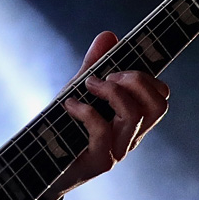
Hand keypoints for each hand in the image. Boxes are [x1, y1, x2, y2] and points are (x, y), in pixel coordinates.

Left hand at [49, 31, 169, 197]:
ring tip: (88, 84)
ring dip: (111, 92)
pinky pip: (102, 131)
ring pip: (134, 116)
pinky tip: (69, 104)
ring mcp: (118, 150)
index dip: (146, 76)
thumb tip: (109, 35)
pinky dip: (86, 111)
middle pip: (158, 105)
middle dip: (136, 80)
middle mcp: (131, 136)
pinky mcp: (99, 162)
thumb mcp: (77, 90)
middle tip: (107, 76)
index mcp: (131, 119)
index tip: (117, 67)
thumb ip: (93, 65)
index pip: (160, 96)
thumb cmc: (62, 126)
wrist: (38, 164)